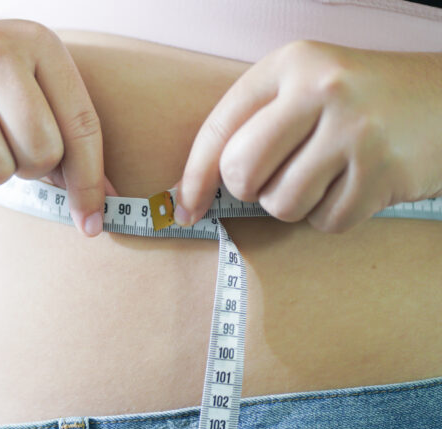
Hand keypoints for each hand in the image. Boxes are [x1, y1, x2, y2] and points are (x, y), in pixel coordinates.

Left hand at [175, 40, 441, 232]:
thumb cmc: (360, 100)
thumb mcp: (304, 87)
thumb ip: (254, 124)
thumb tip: (194, 191)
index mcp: (289, 65)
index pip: (218, 129)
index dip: (193, 177)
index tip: (184, 208)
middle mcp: (321, 90)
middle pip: (242, 173)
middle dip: (252, 190)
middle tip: (277, 179)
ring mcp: (356, 130)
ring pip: (282, 204)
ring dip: (296, 205)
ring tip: (325, 176)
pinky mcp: (385, 171)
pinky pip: (327, 221)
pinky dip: (333, 215)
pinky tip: (355, 185)